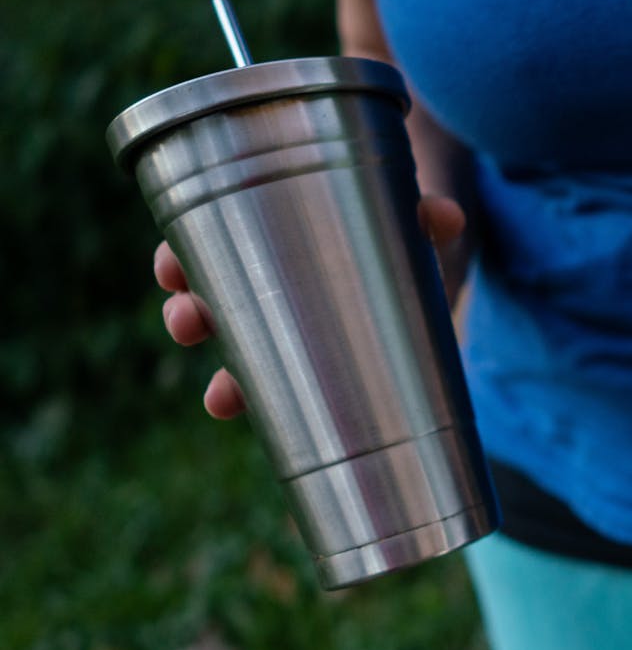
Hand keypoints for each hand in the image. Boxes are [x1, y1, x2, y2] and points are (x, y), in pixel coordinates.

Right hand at [154, 195, 466, 418]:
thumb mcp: (414, 222)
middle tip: (186, 325)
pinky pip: (291, 394)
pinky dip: (275, 414)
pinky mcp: (333, 366)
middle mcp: (278, 289)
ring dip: (229, 380)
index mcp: (279, 242)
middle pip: (218, 303)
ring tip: (221, 400)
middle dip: (193, 318)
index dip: (181, 259)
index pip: (211, 245)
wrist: (433, 257)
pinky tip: (260, 434)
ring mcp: (303, 331)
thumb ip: (430, 215)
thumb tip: (447, 219)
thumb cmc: (408, 230)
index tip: (166, 274)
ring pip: (250, 357)